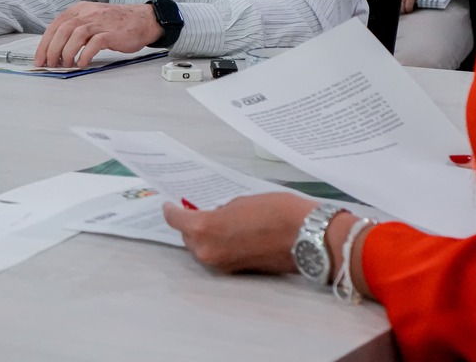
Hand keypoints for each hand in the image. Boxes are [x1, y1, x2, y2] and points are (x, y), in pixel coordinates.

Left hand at [34, 2, 162, 67]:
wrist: (143, 20)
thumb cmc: (115, 23)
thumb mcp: (91, 19)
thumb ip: (75, 29)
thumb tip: (56, 49)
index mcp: (79, 9)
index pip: (55, 25)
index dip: (44, 43)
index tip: (39, 58)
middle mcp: (87, 13)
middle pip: (62, 30)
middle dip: (52, 50)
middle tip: (50, 64)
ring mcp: (99, 22)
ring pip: (75, 35)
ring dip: (67, 53)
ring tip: (66, 65)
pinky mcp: (111, 33)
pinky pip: (93, 44)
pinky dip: (84, 55)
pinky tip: (82, 63)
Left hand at [162, 193, 315, 273]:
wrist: (307, 237)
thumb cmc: (276, 211)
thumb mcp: (240, 201)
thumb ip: (220, 211)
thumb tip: (214, 217)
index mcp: (204, 229)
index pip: (175, 220)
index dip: (170, 210)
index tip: (169, 204)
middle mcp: (208, 252)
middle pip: (188, 237)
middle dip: (190, 225)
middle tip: (195, 211)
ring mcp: (222, 265)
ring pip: (202, 249)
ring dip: (204, 237)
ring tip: (214, 222)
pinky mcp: (237, 273)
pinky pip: (219, 257)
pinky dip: (219, 247)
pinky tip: (228, 235)